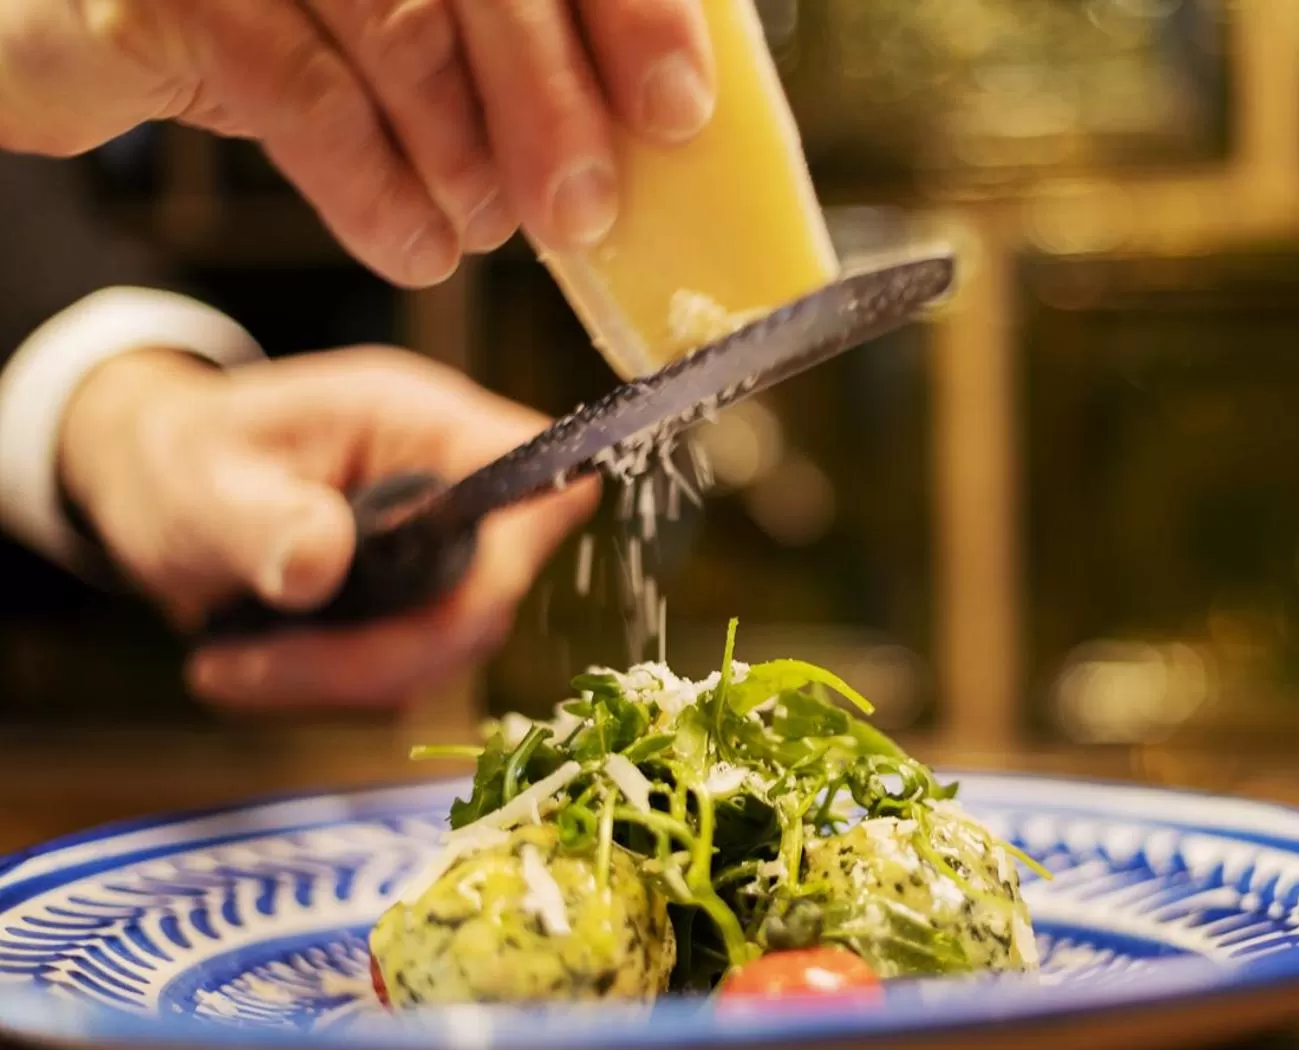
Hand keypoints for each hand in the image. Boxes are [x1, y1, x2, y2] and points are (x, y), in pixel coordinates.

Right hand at [0, 0, 712, 285]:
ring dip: (464, 159)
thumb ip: (519, 41)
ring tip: (484, 227)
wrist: (90, 15)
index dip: (634, 13)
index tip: (677, 112)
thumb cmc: (289, 14)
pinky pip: (306, 93)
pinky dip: (378, 191)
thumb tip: (652, 119)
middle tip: (581, 215)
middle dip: (552, 106)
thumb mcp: (416, 11)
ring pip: (404, 31)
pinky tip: (417, 245)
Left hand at [58, 345, 597, 710]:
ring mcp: (439, 554)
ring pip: (444, 648)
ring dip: (343, 682)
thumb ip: (263, 519)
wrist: (151, 482)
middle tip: (256, 669)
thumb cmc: (179, 455)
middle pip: (489, 594)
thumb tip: (322, 563)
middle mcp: (452, 490)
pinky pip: (402, 672)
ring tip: (227, 670)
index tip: (439, 610)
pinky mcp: (412, 608)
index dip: (521, 544)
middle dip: (387, 653)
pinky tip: (244, 671)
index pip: (534, 475)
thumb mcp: (201, 480)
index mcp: (425, 424)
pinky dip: (328, 689)